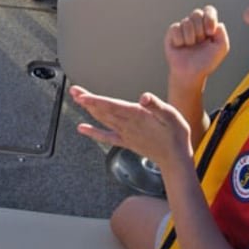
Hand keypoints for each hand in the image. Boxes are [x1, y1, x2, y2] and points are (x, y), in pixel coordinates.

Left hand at [70, 85, 192, 175]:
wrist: (175, 159)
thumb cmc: (175, 135)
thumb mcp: (171, 116)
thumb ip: (156, 105)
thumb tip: (144, 97)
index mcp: (136, 116)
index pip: (111, 106)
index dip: (95, 101)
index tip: (81, 96)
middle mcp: (127, 125)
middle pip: (102, 111)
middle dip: (86, 100)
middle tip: (73, 90)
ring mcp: (124, 134)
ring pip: (102, 119)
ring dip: (88, 109)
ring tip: (77, 100)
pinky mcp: (125, 141)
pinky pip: (105, 136)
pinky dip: (93, 132)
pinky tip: (82, 129)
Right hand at [165, 6, 228, 88]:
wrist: (190, 73)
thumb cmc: (206, 61)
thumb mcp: (221, 49)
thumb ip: (222, 34)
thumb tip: (218, 23)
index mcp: (208, 25)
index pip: (209, 10)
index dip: (209, 18)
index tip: (210, 33)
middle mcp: (195, 24)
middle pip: (197, 13)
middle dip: (200, 31)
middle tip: (200, 42)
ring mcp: (183, 27)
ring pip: (186, 22)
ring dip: (190, 38)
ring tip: (190, 46)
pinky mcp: (172, 32)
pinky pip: (176, 28)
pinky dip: (180, 40)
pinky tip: (181, 46)